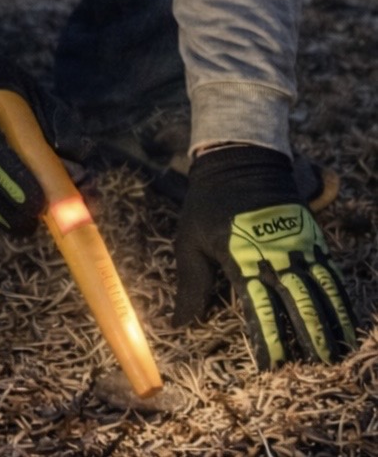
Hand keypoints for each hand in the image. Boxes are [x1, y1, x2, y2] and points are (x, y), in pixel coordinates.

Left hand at [172, 145, 356, 367]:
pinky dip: (340, 294)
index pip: (259, 308)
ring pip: (321, 289)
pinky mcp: (310, 235)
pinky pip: (329, 269)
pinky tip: (347, 315)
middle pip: (298, 302)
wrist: (239, 159)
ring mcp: (297, 244)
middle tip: (323, 367)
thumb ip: (191, 284)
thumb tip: (181, 323)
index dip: (269, 339)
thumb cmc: (208, 203)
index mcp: (242, 259)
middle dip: (311, 337)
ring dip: (332, 320)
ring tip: (342, 349)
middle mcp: (274, 255)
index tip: (276, 367)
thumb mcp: (190, 240)